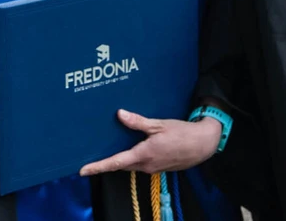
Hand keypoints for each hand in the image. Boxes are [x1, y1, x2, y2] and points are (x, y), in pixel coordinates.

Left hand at [79, 110, 221, 175]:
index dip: (98, 166)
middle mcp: (146, 165)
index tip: (83, 170)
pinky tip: (133, 147)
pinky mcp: (158, 167)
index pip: (115, 162)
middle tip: (91, 158)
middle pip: (121, 165)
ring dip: (121, 159)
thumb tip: (120, 114)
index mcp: (144, 154)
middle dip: (106, 162)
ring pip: (130, 164)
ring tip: (110, 149)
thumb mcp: (159, 124)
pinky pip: (140, 164)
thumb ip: (138, 122)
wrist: (203, 145)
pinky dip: (133, 157)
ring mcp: (152, 168)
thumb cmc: (182, 134)